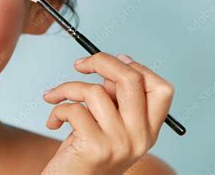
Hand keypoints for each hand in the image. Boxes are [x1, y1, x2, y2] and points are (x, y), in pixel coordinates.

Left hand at [41, 52, 174, 174]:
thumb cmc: (84, 153)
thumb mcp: (108, 125)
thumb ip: (116, 99)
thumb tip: (118, 61)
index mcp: (148, 130)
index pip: (162, 89)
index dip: (137, 67)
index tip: (112, 62)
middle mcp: (140, 137)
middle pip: (131, 80)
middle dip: (101, 61)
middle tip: (79, 64)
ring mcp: (120, 143)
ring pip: (95, 91)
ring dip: (66, 89)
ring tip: (54, 98)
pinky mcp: (96, 147)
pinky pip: (74, 109)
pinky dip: (57, 109)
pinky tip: (53, 122)